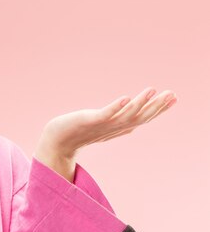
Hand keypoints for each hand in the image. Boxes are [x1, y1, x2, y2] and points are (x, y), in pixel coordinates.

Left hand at [37, 86, 177, 157]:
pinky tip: (124, 98)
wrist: (56, 141)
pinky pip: (104, 114)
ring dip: (139, 103)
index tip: (174, 97)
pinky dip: (115, 107)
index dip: (158, 109)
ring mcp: (101, 125)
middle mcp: (113, 128)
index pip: (142, 118)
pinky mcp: (88, 121)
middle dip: (156, 106)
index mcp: (118, 128)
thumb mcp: (102, 128)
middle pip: (139, 117)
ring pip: (125, 115)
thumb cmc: (78, 133)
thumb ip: (118, 125)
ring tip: (151, 90)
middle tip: (172, 94)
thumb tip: (134, 126)